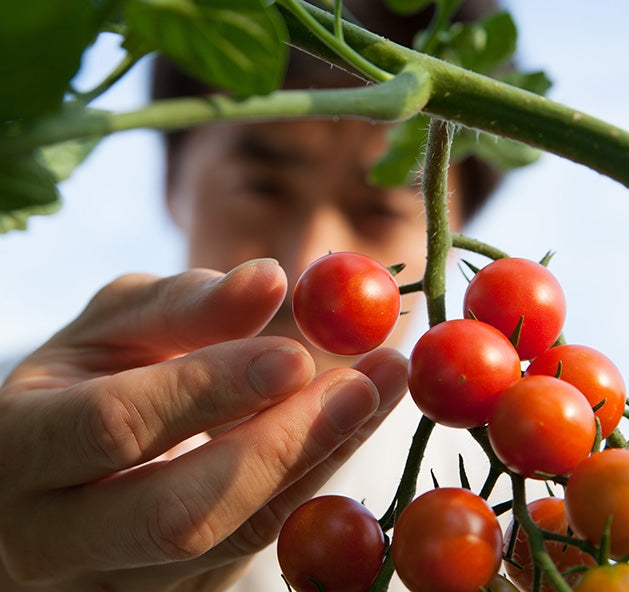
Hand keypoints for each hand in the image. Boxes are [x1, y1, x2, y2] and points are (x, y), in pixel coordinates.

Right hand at [0, 259, 407, 590]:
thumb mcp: (111, 328)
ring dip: (319, 461)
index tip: (296, 353)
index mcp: (21, 449)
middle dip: (282, 446)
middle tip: (363, 382)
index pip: (115, 425)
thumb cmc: (82, 382)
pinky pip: (258, 546)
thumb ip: (183, 305)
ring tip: (381, 387)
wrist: (56, 475)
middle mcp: (55, 537)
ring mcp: (117, 583)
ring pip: (232, 539)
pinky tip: (355, 425)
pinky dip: (316, 482)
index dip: (209, 389)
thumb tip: (269, 279)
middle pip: (179, 513)